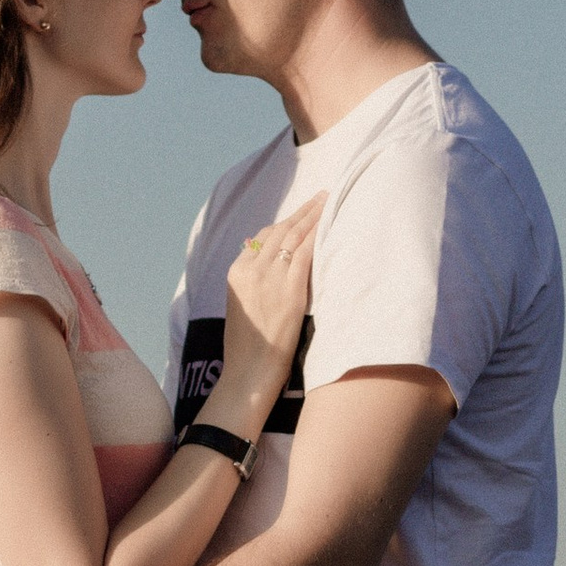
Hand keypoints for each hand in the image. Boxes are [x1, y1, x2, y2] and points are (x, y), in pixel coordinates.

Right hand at [215, 195, 321, 419]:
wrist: (250, 369)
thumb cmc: (248, 345)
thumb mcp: (241, 305)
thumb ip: (250, 279)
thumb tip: (257, 253)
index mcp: (236, 272)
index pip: (261, 237)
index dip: (284, 223)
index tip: (300, 214)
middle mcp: (251, 269)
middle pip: (279, 230)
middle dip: (301, 212)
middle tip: (321, 196)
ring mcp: (269, 277)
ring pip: (293, 236)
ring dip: (312, 215)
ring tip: (327, 201)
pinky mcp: (289, 288)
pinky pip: (306, 252)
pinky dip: (317, 234)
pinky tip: (329, 222)